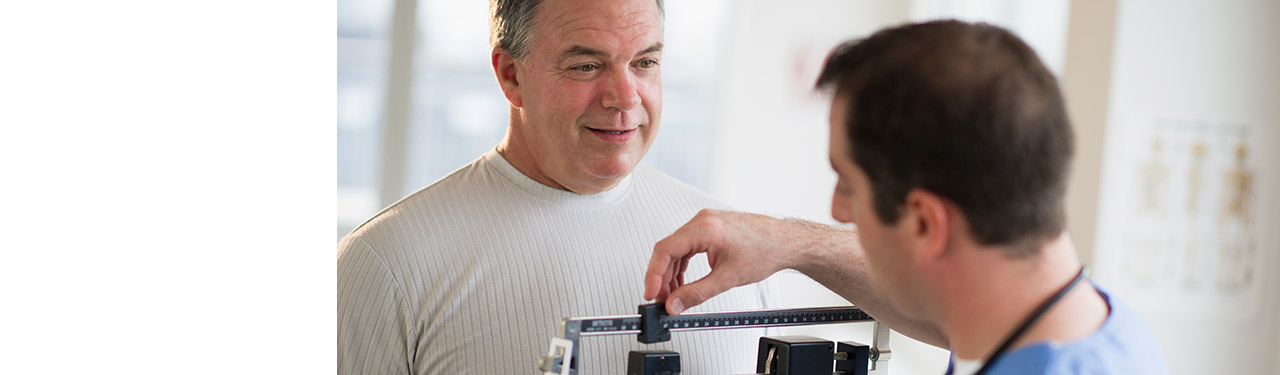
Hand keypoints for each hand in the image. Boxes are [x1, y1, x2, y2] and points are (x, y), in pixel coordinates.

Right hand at [644, 209, 812, 314]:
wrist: (785, 242)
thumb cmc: (765, 251)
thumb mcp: (727, 278)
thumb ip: (696, 293)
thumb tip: (675, 304)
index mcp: (704, 228)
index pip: (665, 250)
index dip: (653, 275)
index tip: (651, 293)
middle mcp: (702, 220)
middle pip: (668, 249)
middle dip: (662, 277)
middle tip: (662, 299)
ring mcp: (706, 222)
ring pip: (677, 249)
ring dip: (672, 273)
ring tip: (674, 295)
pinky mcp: (711, 228)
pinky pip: (688, 246)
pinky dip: (683, 264)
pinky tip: (684, 281)